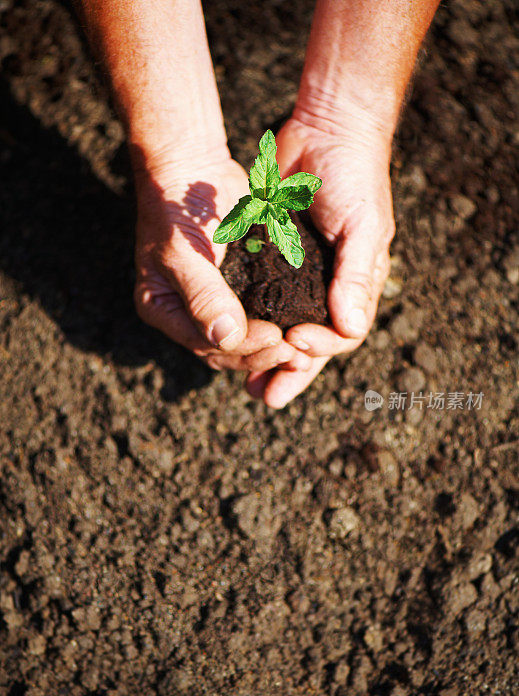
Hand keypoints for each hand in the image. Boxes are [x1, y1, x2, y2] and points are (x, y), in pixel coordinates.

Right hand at [133, 153, 310, 372]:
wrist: (192, 166)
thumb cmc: (177, 207)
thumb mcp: (183, 253)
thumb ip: (204, 297)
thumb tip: (226, 338)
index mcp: (164, 310)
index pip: (204, 346)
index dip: (241, 350)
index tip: (275, 339)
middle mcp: (188, 312)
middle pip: (226, 350)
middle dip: (260, 354)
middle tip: (294, 353)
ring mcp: (214, 301)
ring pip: (245, 338)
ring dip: (272, 346)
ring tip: (301, 349)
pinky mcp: (239, 286)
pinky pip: (258, 314)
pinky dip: (278, 322)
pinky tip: (301, 326)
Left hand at [246, 115, 394, 406]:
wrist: (327, 128)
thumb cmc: (356, 178)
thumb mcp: (364, 226)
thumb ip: (356, 277)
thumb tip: (349, 328)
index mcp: (355, 288)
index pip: (340, 336)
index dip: (317, 349)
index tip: (293, 344)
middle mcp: (327, 289)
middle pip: (308, 345)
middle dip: (287, 371)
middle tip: (264, 395)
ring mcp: (299, 276)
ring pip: (281, 330)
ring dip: (264, 357)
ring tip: (245, 382)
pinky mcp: (271, 259)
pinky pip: (259, 302)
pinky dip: (247, 323)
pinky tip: (229, 338)